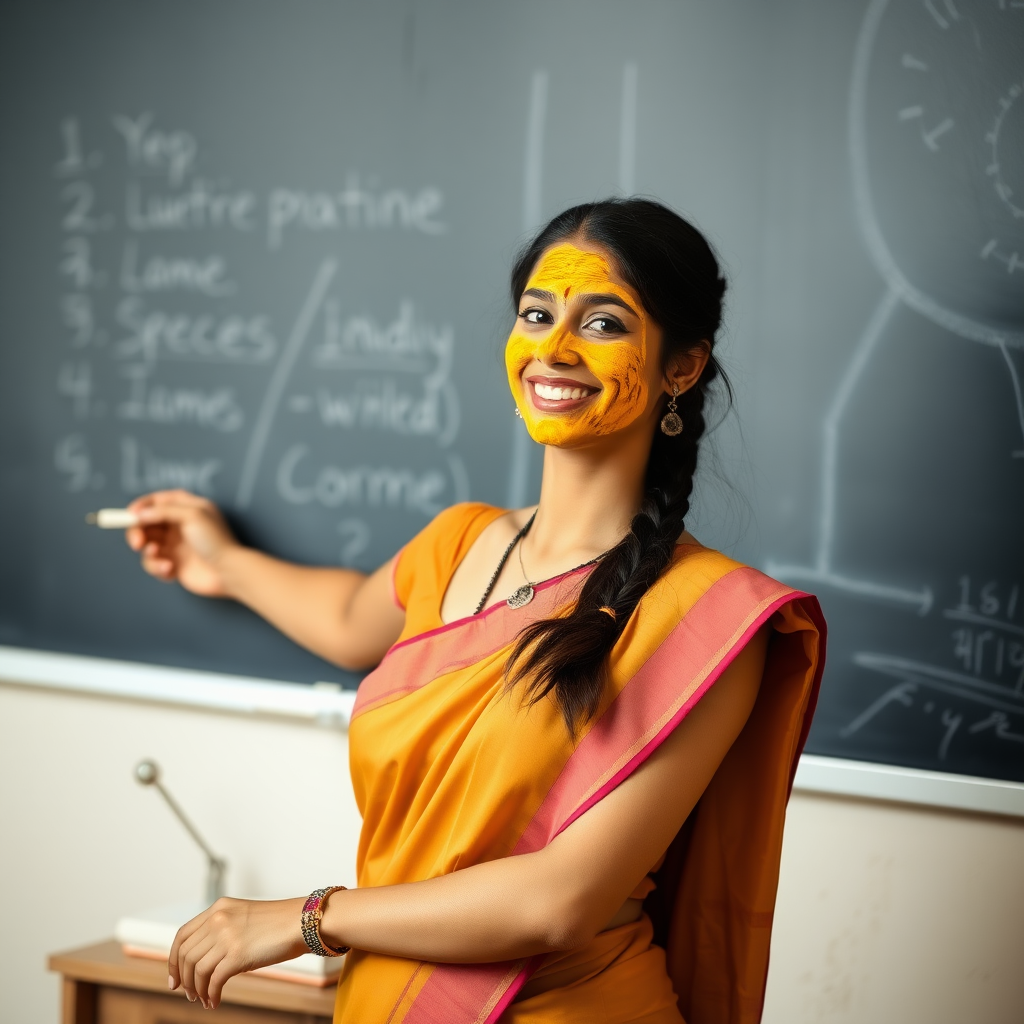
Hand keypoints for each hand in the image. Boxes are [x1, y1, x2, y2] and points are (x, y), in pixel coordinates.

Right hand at [125, 490, 238, 596]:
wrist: (228, 573)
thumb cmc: (216, 541)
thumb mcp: (192, 515)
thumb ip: (164, 511)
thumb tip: (140, 514)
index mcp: (187, 508)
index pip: (158, 501)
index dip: (142, 506)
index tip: (130, 514)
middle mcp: (180, 526)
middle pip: (146, 524)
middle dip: (137, 532)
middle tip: (138, 543)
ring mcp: (176, 546)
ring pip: (147, 546)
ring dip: (148, 553)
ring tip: (160, 557)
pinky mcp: (174, 565)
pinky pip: (153, 564)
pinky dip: (157, 567)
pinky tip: (171, 571)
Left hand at [167, 896, 307, 1008]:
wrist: (301, 921)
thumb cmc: (277, 923)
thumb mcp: (243, 917)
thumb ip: (222, 930)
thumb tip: (204, 961)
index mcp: (218, 908)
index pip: (182, 935)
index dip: (173, 960)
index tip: (174, 979)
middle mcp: (218, 919)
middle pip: (185, 955)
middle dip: (184, 979)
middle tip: (190, 994)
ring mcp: (227, 936)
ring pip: (196, 970)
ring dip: (197, 990)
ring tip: (204, 999)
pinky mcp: (237, 954)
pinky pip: (213, 981)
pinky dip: (211, 995)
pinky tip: (215, 1001)